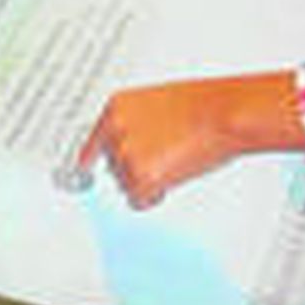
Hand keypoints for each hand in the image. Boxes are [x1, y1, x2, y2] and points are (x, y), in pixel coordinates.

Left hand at [74, 71, 304, 208]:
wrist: (220, 113)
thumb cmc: (201, 106)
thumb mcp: (157, 104)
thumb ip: (137, 123)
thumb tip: (135, 144)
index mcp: (117, 107)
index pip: (93, 140)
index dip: (91, 156)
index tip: (84, 167)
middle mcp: (116, 129)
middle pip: (113, 166)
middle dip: (135, 168)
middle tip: (165, 156)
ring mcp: (126, 153)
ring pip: (126, 184)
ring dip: (147, 181)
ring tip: (174, 160)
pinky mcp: (141, 175)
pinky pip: (138, 199)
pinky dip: (153, 197)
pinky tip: (171, 179)